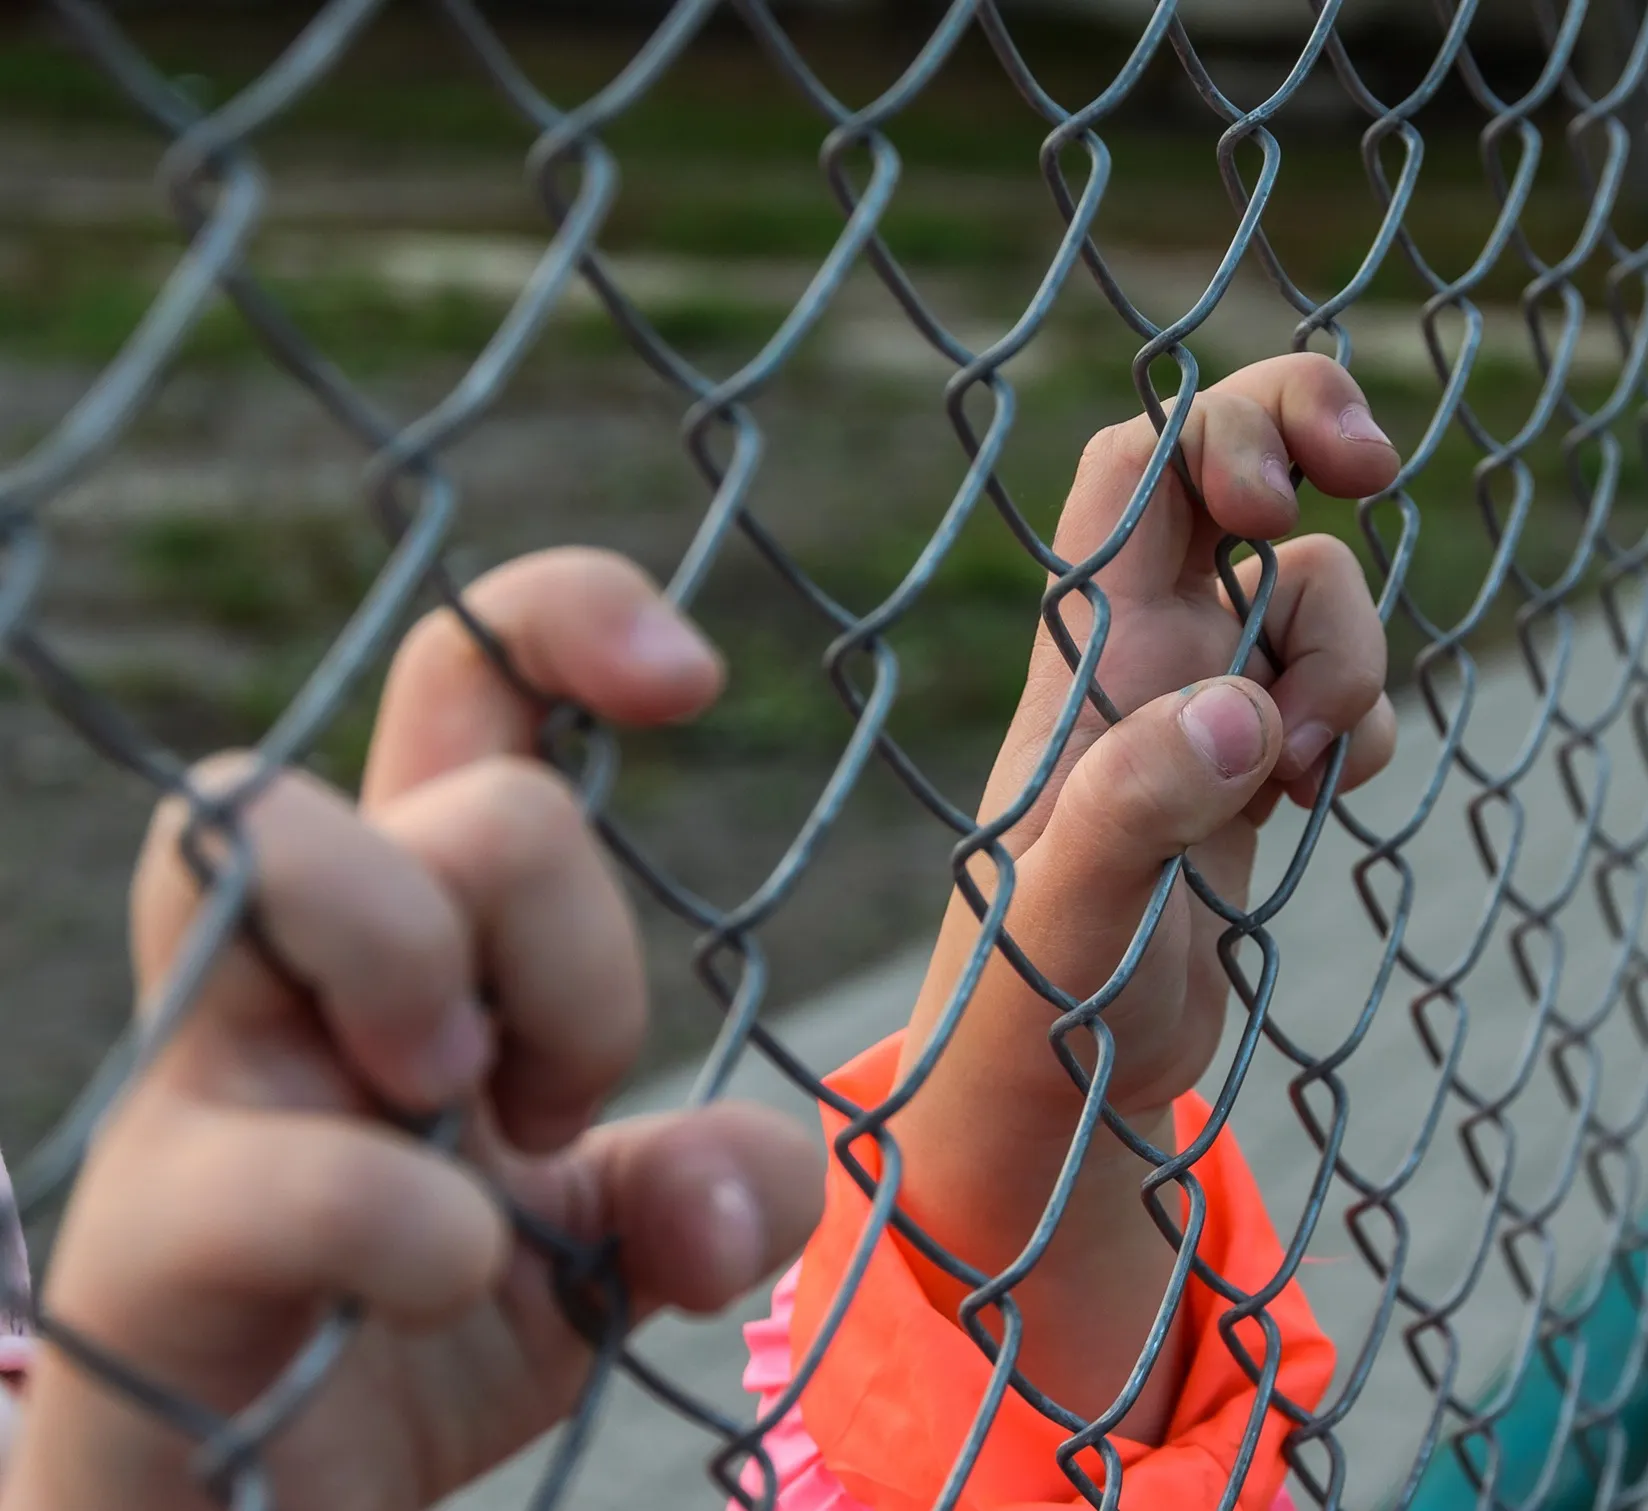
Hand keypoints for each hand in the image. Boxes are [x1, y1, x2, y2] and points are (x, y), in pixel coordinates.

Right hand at [0, 550, 822, 1510]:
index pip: (461, 683)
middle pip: (453, 790)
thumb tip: (738, 1187)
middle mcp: (299, 968)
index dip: (566, 615)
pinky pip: (282, 1167)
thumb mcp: (611, 1251)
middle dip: (573, 936)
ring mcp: (203, 1082)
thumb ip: (715, 1190)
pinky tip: (448, 1276)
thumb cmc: (412, 1337)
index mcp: (417, 933)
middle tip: (551, 1097)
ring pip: (270, 843)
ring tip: (464, 1113)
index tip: (688, 678)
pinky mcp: (150, 1237)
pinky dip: (410, 1222)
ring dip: (425, 963)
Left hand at [890, 354, 1401, 1434]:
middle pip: (1230, 473)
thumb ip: (1138, 810)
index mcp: (1092, 660)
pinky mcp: (1250, 781)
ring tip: (1308, 776)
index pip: (1135, 467)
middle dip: (1307, 434)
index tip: (1285, 498)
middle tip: (1369, 467)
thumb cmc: (1029, 1018)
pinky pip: (1337, 697)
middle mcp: (1146, 663)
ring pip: (1310, 597)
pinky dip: (1366, 726)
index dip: (1219, 430)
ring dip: (1351, 656)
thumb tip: (1242, 712)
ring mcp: (1203, 717)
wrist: (1053, 1106)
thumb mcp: (1072, 917)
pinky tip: (1323, 803)